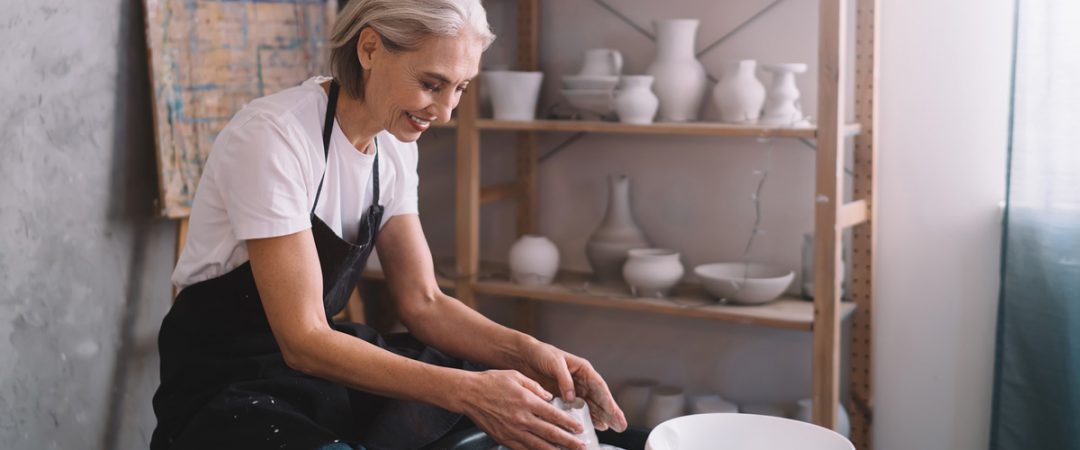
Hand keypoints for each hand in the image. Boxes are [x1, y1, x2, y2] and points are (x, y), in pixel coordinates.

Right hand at [459, 369, 587, 449]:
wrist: (468, 393)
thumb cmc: (491, 382)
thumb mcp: (517, 376)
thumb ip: (536, 387)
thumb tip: (550, 397)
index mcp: (527, 401)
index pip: (554, 415)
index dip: (568, 424)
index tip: (579, 428)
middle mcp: (522, 418)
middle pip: (550, 434)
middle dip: (568, 442)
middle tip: (581, 446)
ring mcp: (512, 431)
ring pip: (538, 446)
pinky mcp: (503, 439)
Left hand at [517, 341, 627, 432]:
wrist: (524, 356)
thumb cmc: (541, 353)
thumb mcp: (554, 363)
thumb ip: (564, 380)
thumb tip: (571, 397)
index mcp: (582, 369)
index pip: (599, 387)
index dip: (608, 400)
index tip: (614, 412)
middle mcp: (581, 380)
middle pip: (599, 398)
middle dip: (611, 412)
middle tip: (621, 426)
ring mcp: (574, 389)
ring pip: (592, 405)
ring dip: (601, 416)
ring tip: (611, 428)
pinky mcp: (564, 396)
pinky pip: (578, 408)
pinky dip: (586, 416)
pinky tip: (593, 425)